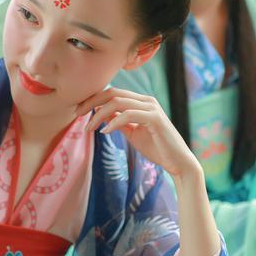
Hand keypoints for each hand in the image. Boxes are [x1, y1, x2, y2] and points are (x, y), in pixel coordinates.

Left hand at [77, 87, 198, 180]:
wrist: (178, 162)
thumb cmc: (156, 148)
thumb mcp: (133, 133)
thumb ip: (119, 122)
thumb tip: (100, 114)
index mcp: (141, 101)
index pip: (113, 92)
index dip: (93, 99)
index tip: (79, 111)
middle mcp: (146, 100)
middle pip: (113, 92)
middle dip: (91, 102)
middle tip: (77, 114)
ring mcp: (152, 108)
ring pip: (118, 102)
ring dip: (99, 114)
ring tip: (88, 127)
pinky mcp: (155, 118)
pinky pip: (129, 114)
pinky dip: (114, 122)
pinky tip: (105, 132)